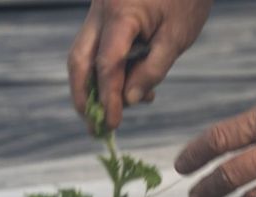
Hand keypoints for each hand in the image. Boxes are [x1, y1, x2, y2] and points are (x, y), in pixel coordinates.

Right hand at [68, 0, 213, 129]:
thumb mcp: (176, 38)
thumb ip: (153, 70)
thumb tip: (129, 100)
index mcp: (121, 15)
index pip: (106, 64)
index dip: (108, 97)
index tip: (112, 123)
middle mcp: (100, 11)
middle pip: (79, 59)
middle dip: (83, 95)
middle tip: (93, 126)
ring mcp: (98, 11)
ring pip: (82, 53)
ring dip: (91, 86)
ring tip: (110, 112)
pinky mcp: (104, 14)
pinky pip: (96, 46)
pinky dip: (105, 70)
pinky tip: (130, 87)